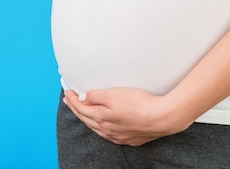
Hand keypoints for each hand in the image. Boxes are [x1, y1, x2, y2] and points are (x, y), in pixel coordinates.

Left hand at [63, 88, 183, 146]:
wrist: (161, 117)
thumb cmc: (139, 104)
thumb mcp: (113, 94)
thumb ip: (95, 96)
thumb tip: (82, 98)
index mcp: (101, 118)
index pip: (81, 108)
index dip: (72, 99)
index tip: (67, 92)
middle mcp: (107, 130)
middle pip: (87, 119)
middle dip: (77, 108)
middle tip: (70, 100)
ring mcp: (118, 136)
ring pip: (97, 128)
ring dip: (88, 118)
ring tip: (83, 111)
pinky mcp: (129, 138)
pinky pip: (109, 133)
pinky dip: (102, 126)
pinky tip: (104, 123)